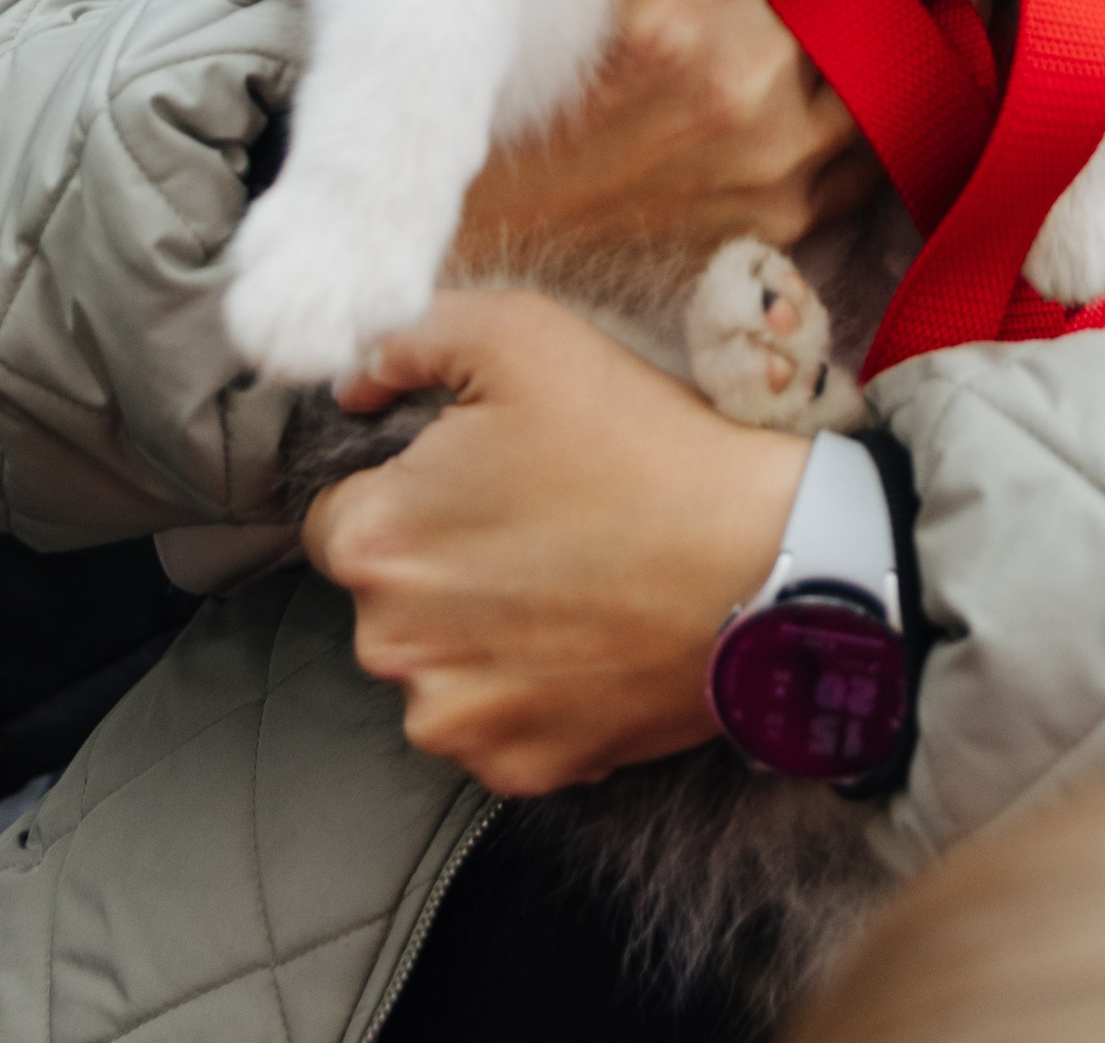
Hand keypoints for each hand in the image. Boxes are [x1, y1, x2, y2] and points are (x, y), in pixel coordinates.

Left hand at [302, 288, 804, 787]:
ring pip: (438, 664)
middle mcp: (390, 650)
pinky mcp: (519, 771)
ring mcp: (456, 723)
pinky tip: (589, 637)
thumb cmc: (639, 442)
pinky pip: (497, 721)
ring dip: (478, 630)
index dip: (409, 487)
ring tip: (570, 579)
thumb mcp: (521, 334)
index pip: (340, 515)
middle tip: (537, 518)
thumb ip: (408, 341)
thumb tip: (353, 387)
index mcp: (373, 542)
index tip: (480, 477)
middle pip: (388, 594)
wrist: (764, 560)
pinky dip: (530, 688)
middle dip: (441, 559)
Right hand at [455, 0, 958, 269]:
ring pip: (909, 50)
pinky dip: (898, 95)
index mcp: (672, 2)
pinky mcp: (790, 217)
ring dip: (940, 0)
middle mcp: (736, 78)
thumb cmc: (526, 95)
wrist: (490, 239)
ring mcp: (774, 158)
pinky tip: (912, 64)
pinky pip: (882, 140)